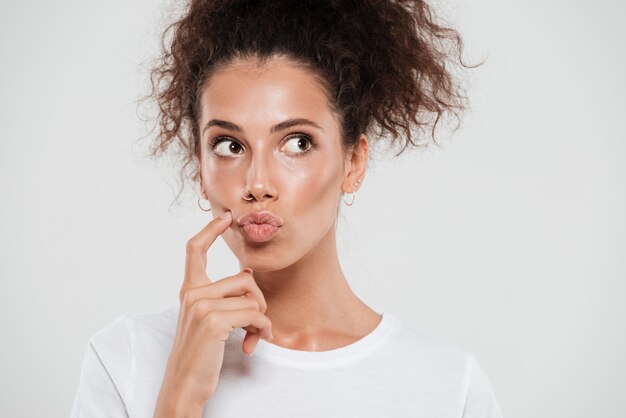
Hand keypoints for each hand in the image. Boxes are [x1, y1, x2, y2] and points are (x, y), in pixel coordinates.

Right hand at [154, 210, 272, 413]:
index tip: (225, 217)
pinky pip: (254, 314)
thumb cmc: (199, 356)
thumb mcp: (205, 321)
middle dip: (259, 301)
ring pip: (252, 297)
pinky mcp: (214, 320)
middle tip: (257, 324)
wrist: (184, 386)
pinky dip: (262, 329)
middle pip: (245, 278)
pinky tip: (252, 343)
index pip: (195, 250)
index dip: (210, 230)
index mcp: (189, 291)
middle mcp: (193, 294)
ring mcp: (202, 306)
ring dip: (261, 319)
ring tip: (254, 335)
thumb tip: (248, 277)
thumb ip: (221, 298)